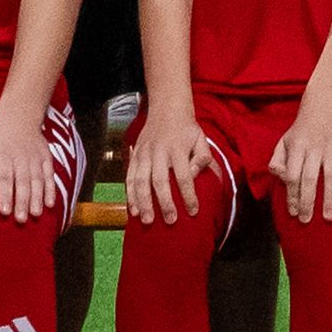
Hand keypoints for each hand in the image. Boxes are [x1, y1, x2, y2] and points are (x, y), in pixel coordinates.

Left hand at [0, 104, 62, 226]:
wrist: (19, 117)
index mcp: (2, 154)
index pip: (4, 176)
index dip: (5, 194)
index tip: (4, 212)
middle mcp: (20, 157)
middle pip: (22, 181)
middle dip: (23, 201)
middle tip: (21, 220)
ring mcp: (35, 157)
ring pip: (37, 180)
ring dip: (37, 198)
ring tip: (36, 215)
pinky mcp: (46, 158)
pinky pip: (49, 176)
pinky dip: (51, 190)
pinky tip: (50, 204)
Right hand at [122, 109, 216, 227]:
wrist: (167, 109)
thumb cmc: (187, 129)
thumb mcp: (201, 139)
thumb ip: (202, 158)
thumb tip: (194, 177)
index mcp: (178, 148)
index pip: (184, 176)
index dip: (188, 195)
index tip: (193, 211)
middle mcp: (159, 152)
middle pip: (160, 181)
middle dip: (164, 203)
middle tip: (170, 221)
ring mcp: (144, 154)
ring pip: (141, 181)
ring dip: (143, 202)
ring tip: (147, 221)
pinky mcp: (134, 156)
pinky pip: (129, 177)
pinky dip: (130, 194)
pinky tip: (133, 210)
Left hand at [270, 101, 331, 223]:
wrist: (324, 107)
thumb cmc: (300, 130)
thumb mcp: (283, 141)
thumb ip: (276, 160)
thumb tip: (278, 177)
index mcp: (296, 146)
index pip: (292, 174)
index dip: (292, 195)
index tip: (293, 212)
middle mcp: (314, 147)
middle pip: (309, 178)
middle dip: (308, 201)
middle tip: (306, 220)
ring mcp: (331, 148)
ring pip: (330, 177)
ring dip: (329, 199)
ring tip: (328, 218)